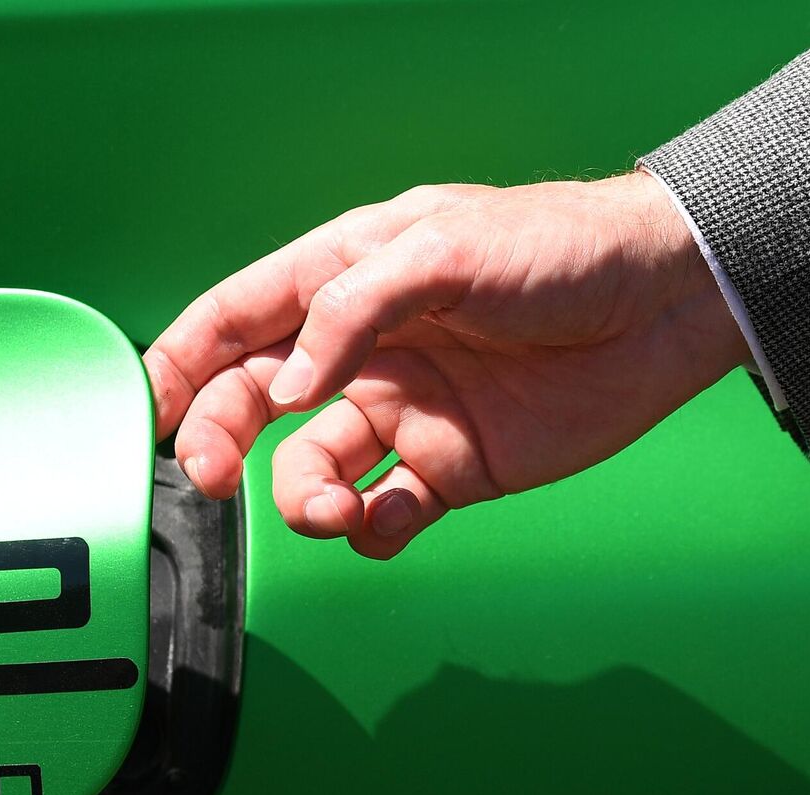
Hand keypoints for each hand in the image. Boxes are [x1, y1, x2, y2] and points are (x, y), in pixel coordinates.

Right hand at [144, 171, 747, 558]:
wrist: (663, 304)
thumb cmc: (558, 249)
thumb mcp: (441, 249)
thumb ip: (349, 311)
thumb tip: (284, 385)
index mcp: (346, 279)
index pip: (237, 319)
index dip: (182, 360)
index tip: (146, 407)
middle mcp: (363, 351)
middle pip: (255, 401)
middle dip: (219, 440)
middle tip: (207, 476)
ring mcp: (404, 413)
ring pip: (312, 467)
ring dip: (301, 495)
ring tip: (330, 505)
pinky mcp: (451, 468)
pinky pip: (384, 513)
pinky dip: (368, 529)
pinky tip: (384, 518)